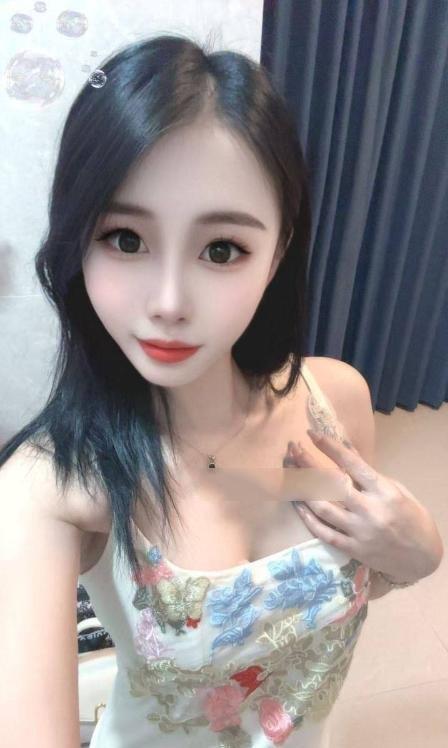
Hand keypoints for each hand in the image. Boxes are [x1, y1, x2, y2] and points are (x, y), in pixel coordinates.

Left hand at [287, 429, 440, 581]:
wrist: (422, 558)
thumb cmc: (412, 517)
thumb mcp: (397, 489)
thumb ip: (369, 473)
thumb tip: (346, 449)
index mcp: (384, 491)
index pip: (352, 464)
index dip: (330, 447)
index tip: (312, 433)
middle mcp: (370, 510)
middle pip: (331, 484)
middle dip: (308, 464)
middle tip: (292, 449)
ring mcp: (359, 532)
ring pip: (322, 508)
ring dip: (302, 488)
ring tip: (290, 471)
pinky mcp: (352, 549)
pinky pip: (323, 532)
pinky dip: (307, 517)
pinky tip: (296, 502)